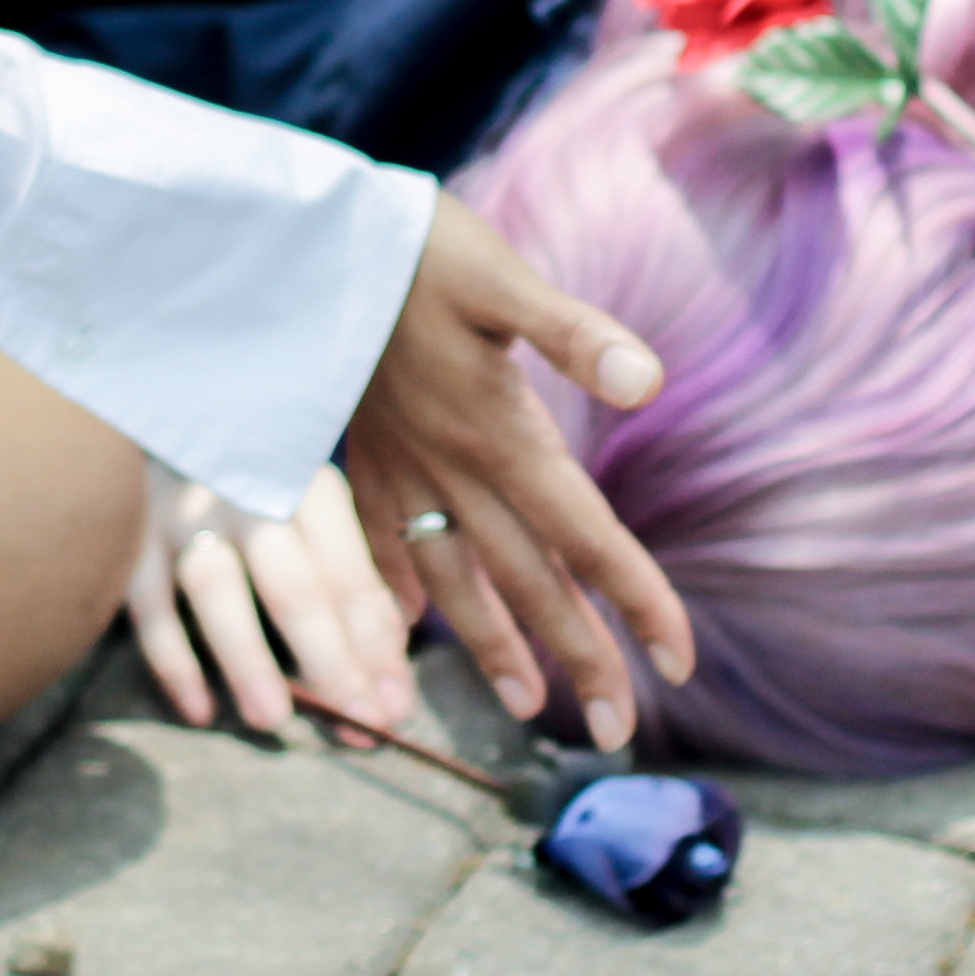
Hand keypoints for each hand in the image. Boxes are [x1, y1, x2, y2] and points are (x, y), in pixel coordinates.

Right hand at [126, 460, 416, 738]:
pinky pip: (147, 603)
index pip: (348, 574)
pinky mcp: (126, 527)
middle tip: (359, 726)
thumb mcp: (302, 489)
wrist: (149, 391)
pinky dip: (172, 660)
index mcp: (302, 479)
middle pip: (295, 587)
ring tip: (273, 721)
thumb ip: (348, 560)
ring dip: (247, 659)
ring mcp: (180, 507)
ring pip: (217, 591)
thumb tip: (392, 645)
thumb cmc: (244, 457)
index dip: (376, 646)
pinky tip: (199, 710)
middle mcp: (244, 489)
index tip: (397, 707)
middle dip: (332, 664)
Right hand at [347, 188, 694, 751]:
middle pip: (530, 580)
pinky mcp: (360, 454)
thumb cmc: (411, 247)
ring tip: (526, 704)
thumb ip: (575, 334)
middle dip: (579, 656)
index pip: (587, 538)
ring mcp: (399, 469)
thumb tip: (650, 383)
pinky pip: (381, 546)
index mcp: (500, 433)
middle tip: (616, 733)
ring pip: (456, 579)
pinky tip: (410, 623)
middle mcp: (452, 468)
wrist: (294, 242)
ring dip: (495, 646)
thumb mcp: (499, 275)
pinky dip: (400, 590)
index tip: (680, 666)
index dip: (639, 601)